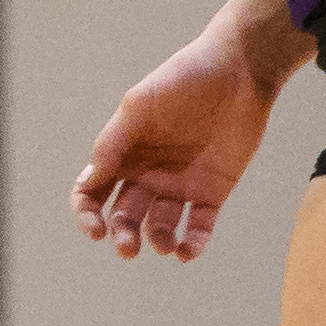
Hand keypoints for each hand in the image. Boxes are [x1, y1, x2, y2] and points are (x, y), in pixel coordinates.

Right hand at [72, 37, 282, 262]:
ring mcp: (180, 184)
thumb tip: (91, 177)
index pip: (93, 191)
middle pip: (125, 215)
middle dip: (122, 234)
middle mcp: (147, 173)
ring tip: (165, 246)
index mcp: (123, 153)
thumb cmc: (182, 79)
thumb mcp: (139, 104)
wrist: (238, 72)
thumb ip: (114, 140)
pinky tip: (188, 253)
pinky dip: (194, 243)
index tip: (94, 229)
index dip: (86, 213)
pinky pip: (201, 225)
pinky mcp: (213, 190)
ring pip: (161, 225)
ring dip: (158, 241)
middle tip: (127, 247)